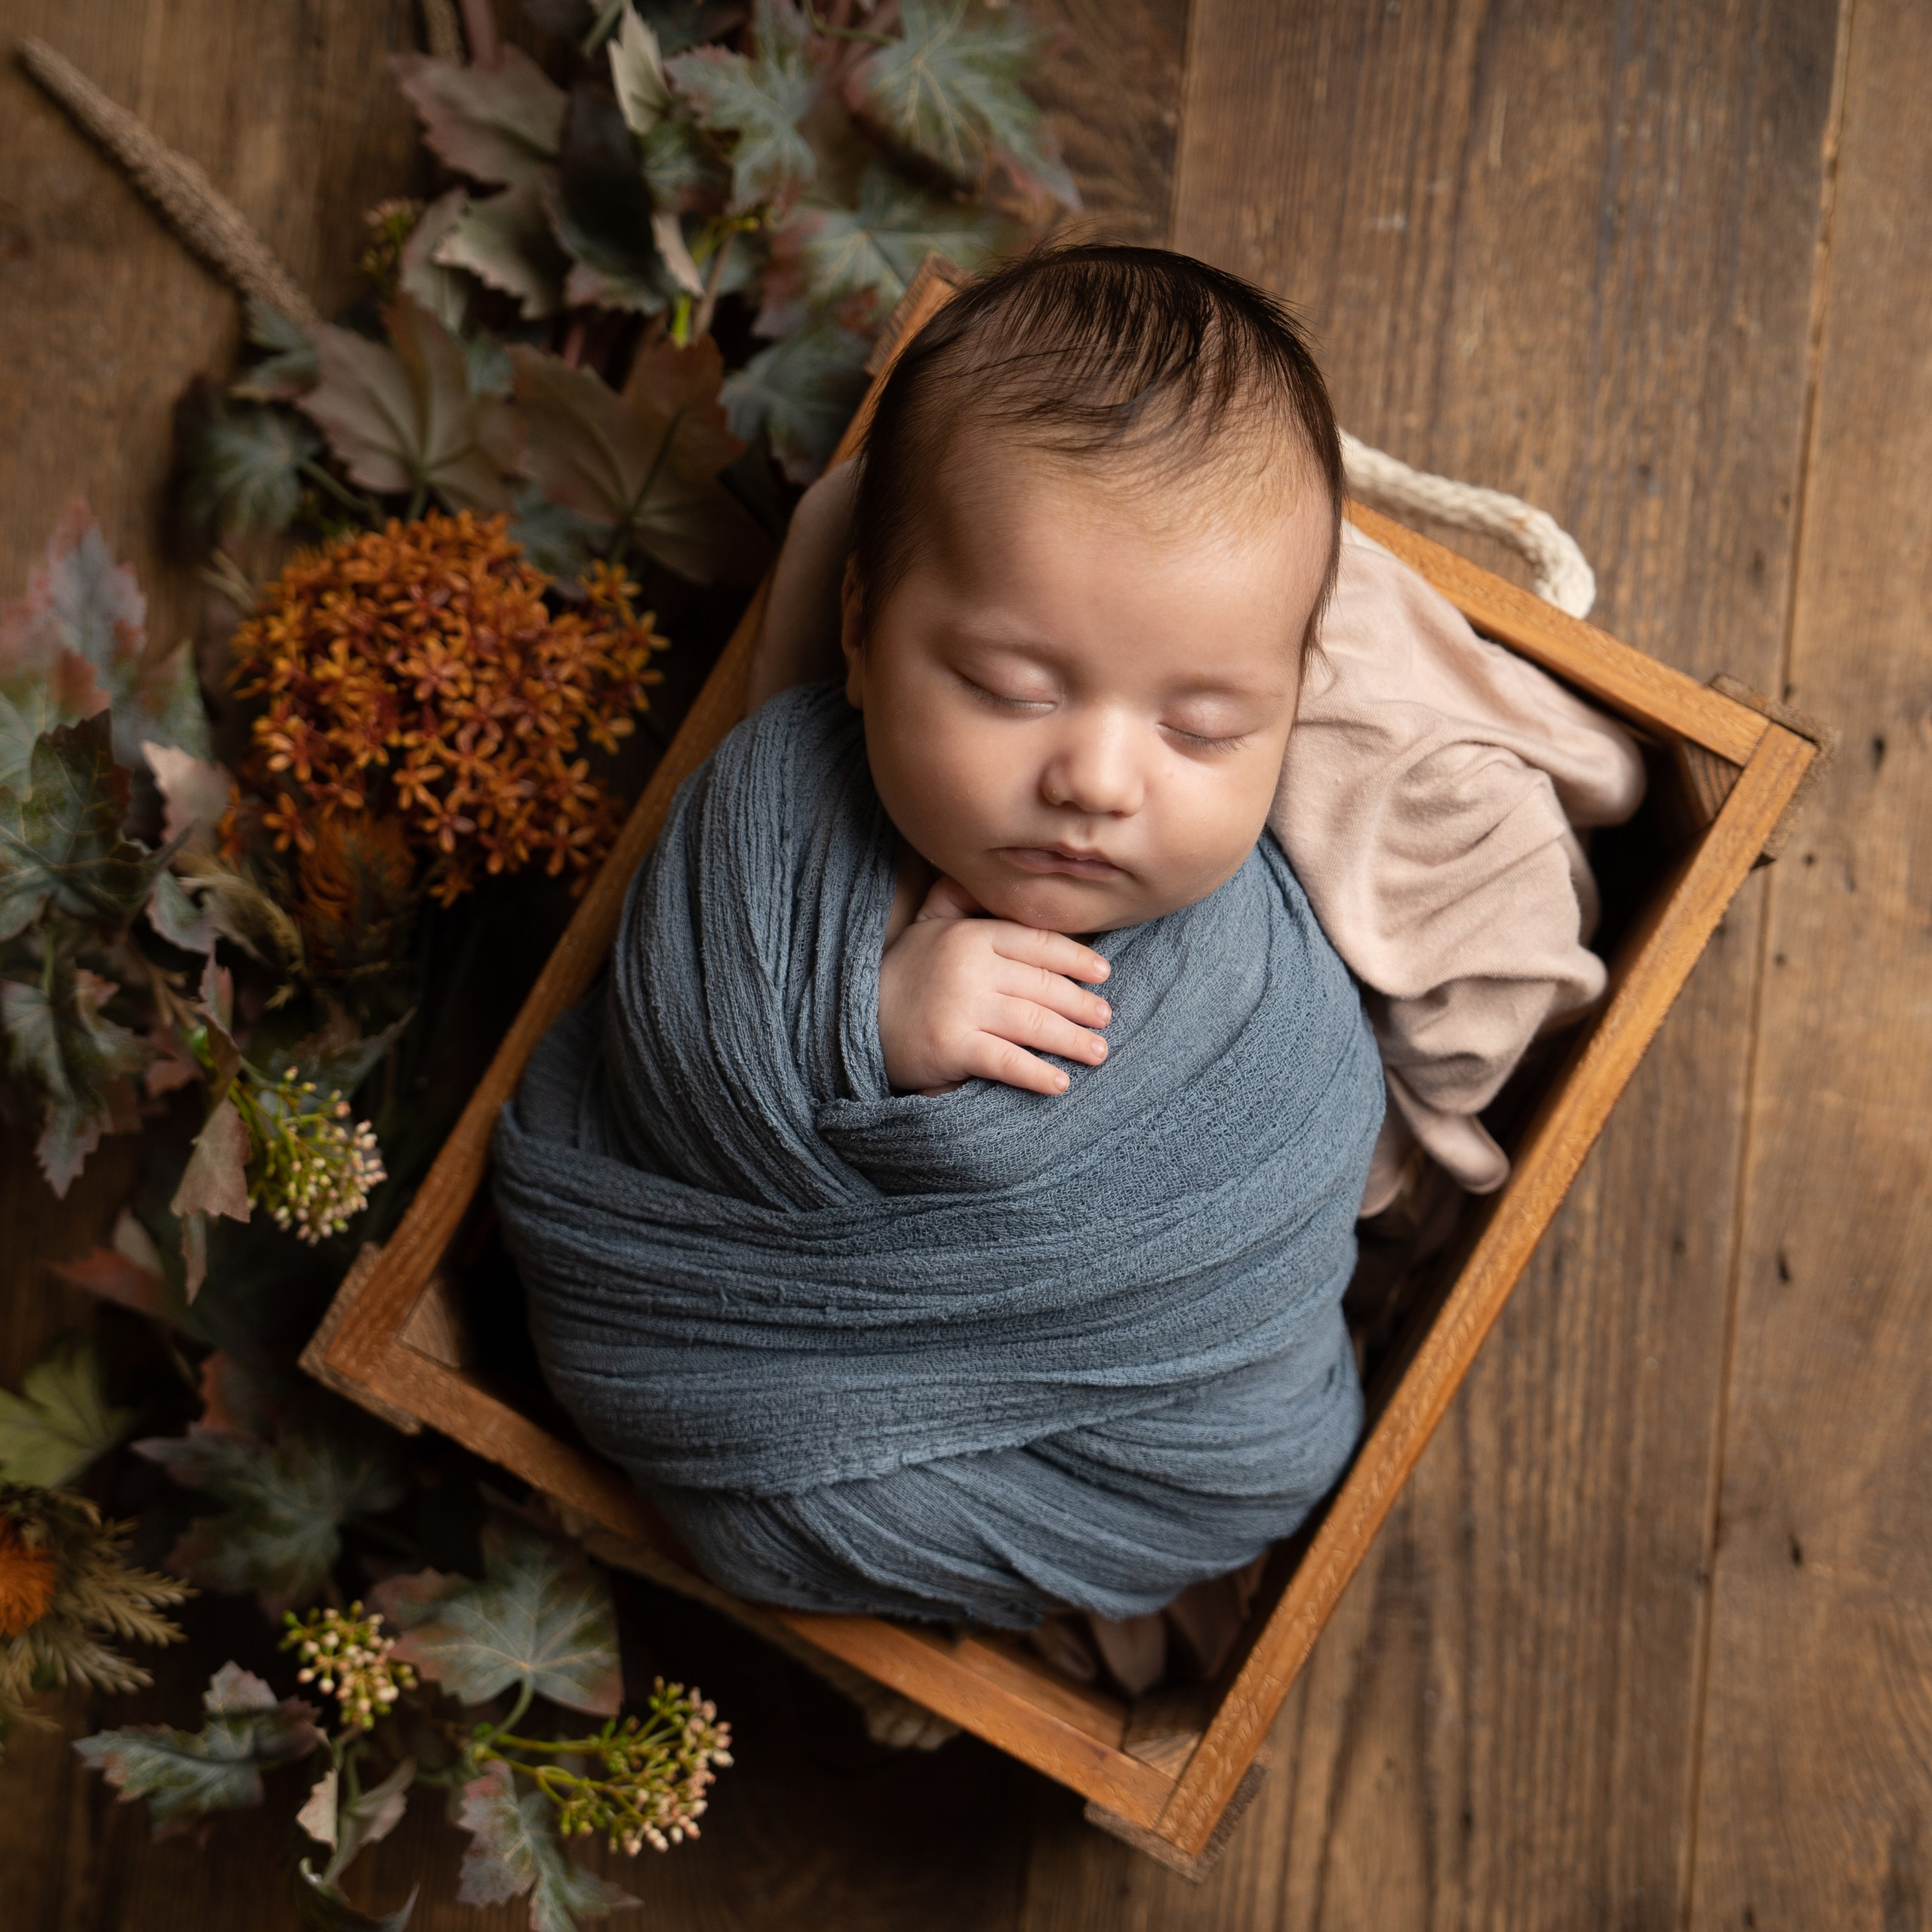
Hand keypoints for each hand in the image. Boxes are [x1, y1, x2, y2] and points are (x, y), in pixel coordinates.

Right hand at [878, 876, 1111, 1096]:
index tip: (1103, 973)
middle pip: (1043, 986)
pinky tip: (1060, 1082)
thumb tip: (1010, 878)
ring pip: (1034, 1023)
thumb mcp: (931, 924)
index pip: (1037, 945)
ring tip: (1097, 1050)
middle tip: (1105, 1016)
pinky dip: (1039, 1074)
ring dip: (1073, 1040)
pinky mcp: (952, 1047)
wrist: (856, 1018)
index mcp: (971, 935)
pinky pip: (1008, 1062)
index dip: (1076, 959)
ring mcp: (962, 1008)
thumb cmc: (905, 972)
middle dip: (1081, 1003)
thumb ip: (967, 901)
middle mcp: (970, 968)